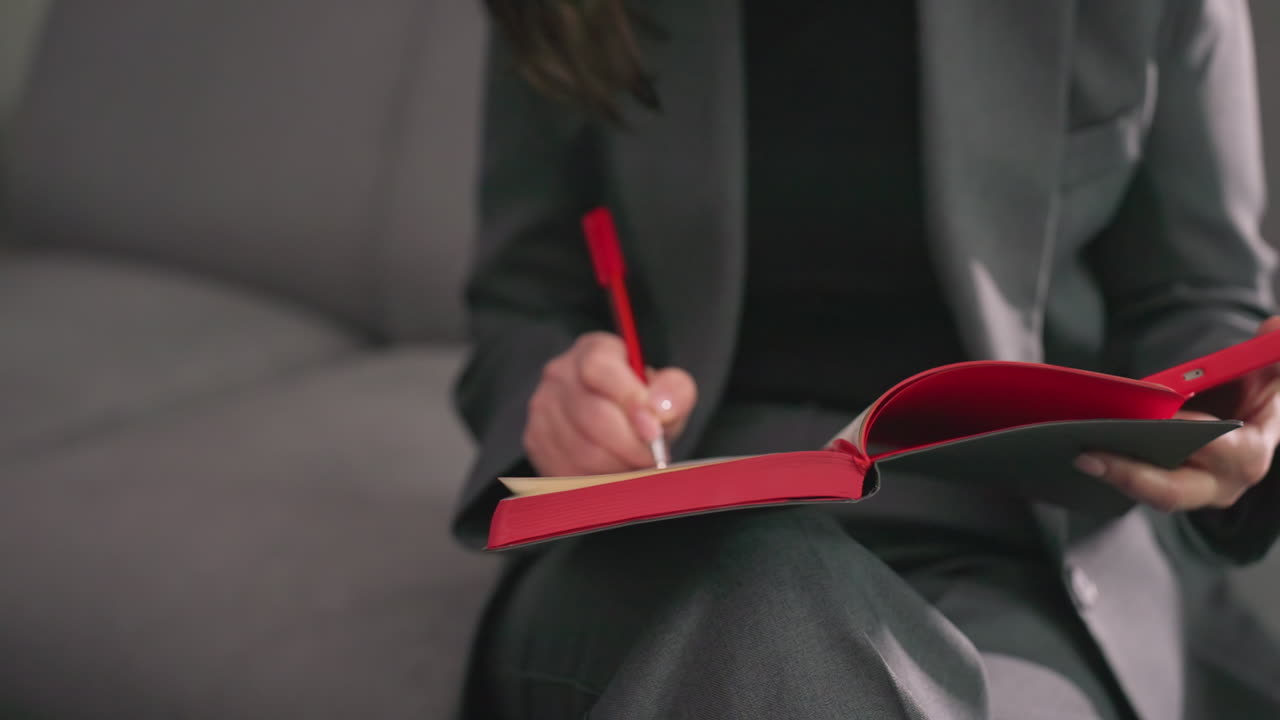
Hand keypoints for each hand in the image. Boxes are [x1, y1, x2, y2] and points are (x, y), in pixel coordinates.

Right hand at [524, 332, 697, 476]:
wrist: (615, 420)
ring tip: (634, 465)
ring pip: (581, 450)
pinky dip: (597, 480)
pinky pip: (567, 471)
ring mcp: (543, 407)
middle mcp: (560, 373)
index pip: (599, 368)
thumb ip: (674, 391)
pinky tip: (612, 472)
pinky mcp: (536, 440)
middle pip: (592, 415)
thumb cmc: (641, 404)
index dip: (628, 400)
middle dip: (630, 445)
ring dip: (616, 466)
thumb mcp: (667, 390)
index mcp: (594, 350)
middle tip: (653, 458)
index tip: (654, 429)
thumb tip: (660, 409)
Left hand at [1075, 317, 1279, 511]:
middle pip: (1172, 489)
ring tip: (1077, 454)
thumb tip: (1276, 327)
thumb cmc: (1255, 391)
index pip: (1218, 448)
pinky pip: (1132, 485)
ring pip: (1146, 491)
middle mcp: (1220, 482)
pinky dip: (1107, 470)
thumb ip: (1273, 350)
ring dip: (1111, 474)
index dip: (1189, 436)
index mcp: (1249, 452)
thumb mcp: (1270, 370)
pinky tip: (1076, 451)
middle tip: (1088, 456)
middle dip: (1130, 475)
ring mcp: (1190, 490)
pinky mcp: (1163, 488)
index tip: (1159, 421)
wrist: (1246, 419)